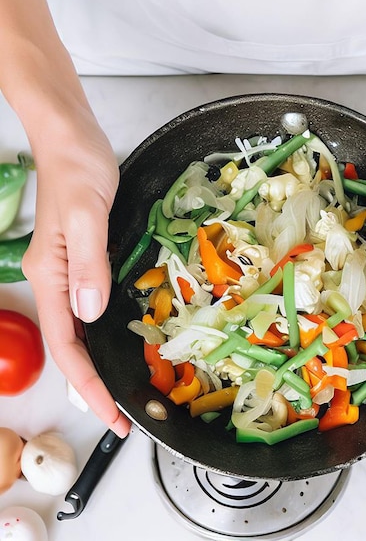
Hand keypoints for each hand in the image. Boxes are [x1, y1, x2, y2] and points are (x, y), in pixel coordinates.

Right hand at [21, 117, 130, 437]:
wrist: (73, 137)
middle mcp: (56, 280)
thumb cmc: (77, 168)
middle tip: (124, 417)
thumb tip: (88, 314)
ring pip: (79, 330)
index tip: (111, 415)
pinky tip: (120, 342)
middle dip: (93, 387)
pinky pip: (89, 306)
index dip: (87, 385)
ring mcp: (69, 270)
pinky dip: (103, 333)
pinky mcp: (84, 258)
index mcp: (51, 275)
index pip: (66, 345)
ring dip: (99, 365)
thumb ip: (88, 264)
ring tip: (125, 392)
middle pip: (71, 346)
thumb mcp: (86, 215)